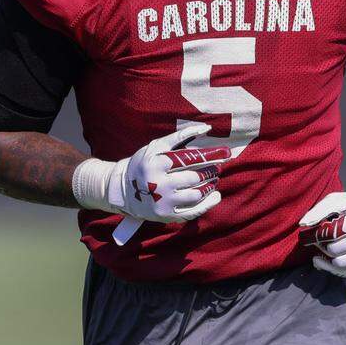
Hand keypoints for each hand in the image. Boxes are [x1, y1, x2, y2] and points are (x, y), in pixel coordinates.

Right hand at [107, 123, 228, 225]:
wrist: (122, 191)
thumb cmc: (144, 164)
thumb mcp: (155, 146)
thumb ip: (179, 137)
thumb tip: (206, 129)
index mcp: (155, 164)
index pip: (188, 158)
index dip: (208, 155)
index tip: (223, 153)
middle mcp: (158, 184)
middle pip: (193, 177)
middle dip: (210, 171)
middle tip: (219, 166)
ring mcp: (163, 202)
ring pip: (195, 194)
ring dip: (209, 185)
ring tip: (214, 179)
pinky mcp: (167, 216)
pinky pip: (193, 211)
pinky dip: (207, 203)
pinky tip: (215, 195)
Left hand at [299, 190, 345, 277]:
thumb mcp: (336, 201)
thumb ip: (319, 210)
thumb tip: (303, 223)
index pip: (332, 234)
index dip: (317, 235)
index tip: (309, 234)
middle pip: (334, 250)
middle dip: (321, 246)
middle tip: (316, 241)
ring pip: (339, 264)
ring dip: (326, 259)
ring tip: (321, 250)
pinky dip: (334, 268)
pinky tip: (327, 260)